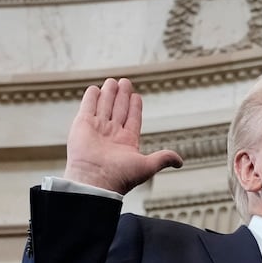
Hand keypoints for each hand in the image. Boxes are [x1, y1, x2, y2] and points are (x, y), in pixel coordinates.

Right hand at [62, 77, 183, 193]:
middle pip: (118, 109)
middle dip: (122, 96)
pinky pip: (87, 108)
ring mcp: (96, 129)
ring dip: (109, 94)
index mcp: (126, 142)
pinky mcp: (82, 125)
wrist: (95, 180)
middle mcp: (111, 134)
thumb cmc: (121, 176)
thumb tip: (179, 162)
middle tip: (125, 82)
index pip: (132, 119)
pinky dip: (91, 98)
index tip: (137, 96)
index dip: (135, 107)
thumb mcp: (147, 166)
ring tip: (113, 81)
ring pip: (104, 106)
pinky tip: (95, 89)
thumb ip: (163, 158)